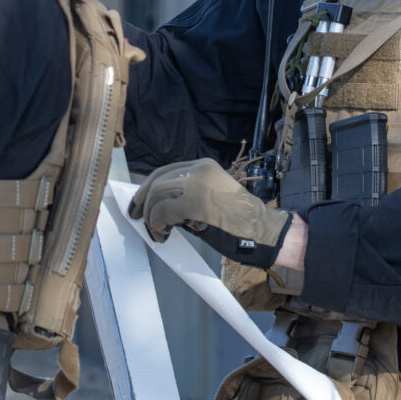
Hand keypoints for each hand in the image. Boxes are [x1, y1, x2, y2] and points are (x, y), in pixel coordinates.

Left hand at [128, 159, 290, 271]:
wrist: (262, 230)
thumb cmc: (237, 221)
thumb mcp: (209, 198)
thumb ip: (185, 197)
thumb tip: (157, 207)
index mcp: (203, 165)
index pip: (164, 171)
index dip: (146, 188)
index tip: (138, 204)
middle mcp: (199, 169)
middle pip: (157, 181)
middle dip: (143, 203)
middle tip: (140, 221)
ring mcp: (198, 183)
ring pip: (157, 195)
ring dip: (151, 218)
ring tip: (158, 233)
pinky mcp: (197, 202)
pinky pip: (163, 211)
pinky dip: (157, 224)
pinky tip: (163, 234)